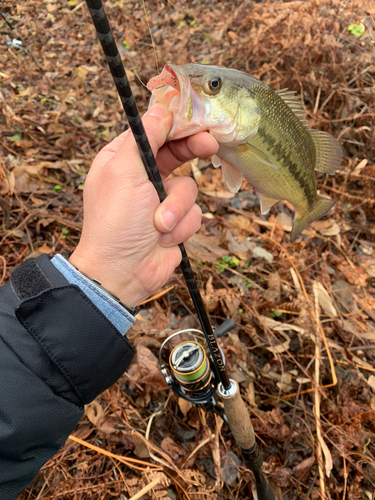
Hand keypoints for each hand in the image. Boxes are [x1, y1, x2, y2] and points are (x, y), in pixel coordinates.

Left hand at [69, 103, 217, 307]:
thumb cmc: (116, 222)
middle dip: (193, 152)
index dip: (178, 124)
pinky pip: (193, 213)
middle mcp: (143, 177)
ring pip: (189, 188)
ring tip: (159, 224)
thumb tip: (160, 109)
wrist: (123, 273)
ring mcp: (161, 200)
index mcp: (124, 160)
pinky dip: (181, 226)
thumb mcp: (125, 171)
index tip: (198, 119)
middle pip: (178, 153)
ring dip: (176, 207)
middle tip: (211, 145)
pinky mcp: (175, 222)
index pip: (155, 131)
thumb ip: (144, 137)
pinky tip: (164, 238)